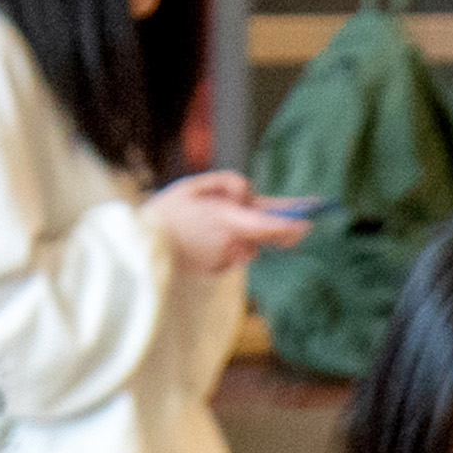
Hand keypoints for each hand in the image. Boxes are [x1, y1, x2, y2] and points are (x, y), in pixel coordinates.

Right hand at [148, 169, 314, 278]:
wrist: (142, 247)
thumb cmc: (166, 212)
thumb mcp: (194, 185)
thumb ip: (228, 183)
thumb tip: (249, 194)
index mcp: (226, 220)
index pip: (268, 224)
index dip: (290, 222)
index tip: (309, 221)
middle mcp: (230, 243)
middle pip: (264, 234)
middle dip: (277, 225)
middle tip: (299, 222)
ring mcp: (226, 259)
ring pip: (247, 242)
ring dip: (241, 230)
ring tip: (209, 220)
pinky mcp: (218, 269)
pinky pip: (232, 251)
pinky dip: (226, 242)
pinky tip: (203, 235)